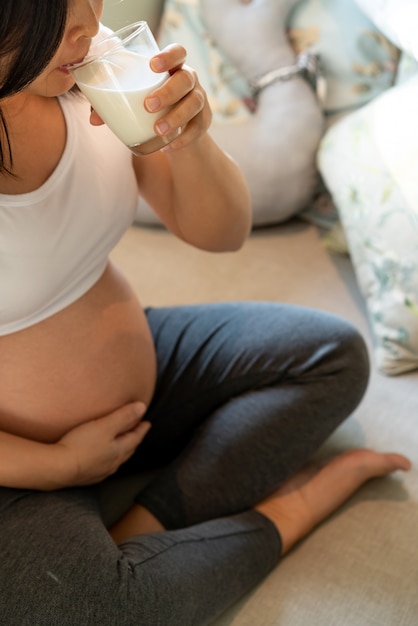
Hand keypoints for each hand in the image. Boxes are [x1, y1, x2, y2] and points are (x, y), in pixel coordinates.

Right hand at [54, 402, 150, 486]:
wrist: (58, 468)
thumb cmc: (81, 445)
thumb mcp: (105, 426)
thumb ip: (123, 416)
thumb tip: (142, 407)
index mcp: (119, 450)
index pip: (135, 438)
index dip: (141, 428)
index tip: (147, 422)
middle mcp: (112, 463)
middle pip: (127, 450)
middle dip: (133, 440)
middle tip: (137, 432)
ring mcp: (99, 472)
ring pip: (116, 460)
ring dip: (121, 451)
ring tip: (121, 445)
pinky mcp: (85, 476)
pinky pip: (102, 466)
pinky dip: (106, 459)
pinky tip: (100, 459)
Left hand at [90, 43, 211, 151]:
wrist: (177, 130)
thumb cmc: (151, 107)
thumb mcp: (135, 101)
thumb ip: (113, 105)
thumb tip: (94, 119)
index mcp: (172, 67)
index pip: (178, 52)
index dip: (168, 56)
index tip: (152, 65)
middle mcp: (189, 80)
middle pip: (185, 79)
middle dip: (168, 91)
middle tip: (148, 106)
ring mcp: (199, 100)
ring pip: (194, 103)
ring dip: (176, 117)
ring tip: (157, 130)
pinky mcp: (203, 121)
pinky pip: (197, 129)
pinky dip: (183, 138)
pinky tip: (168, 146)